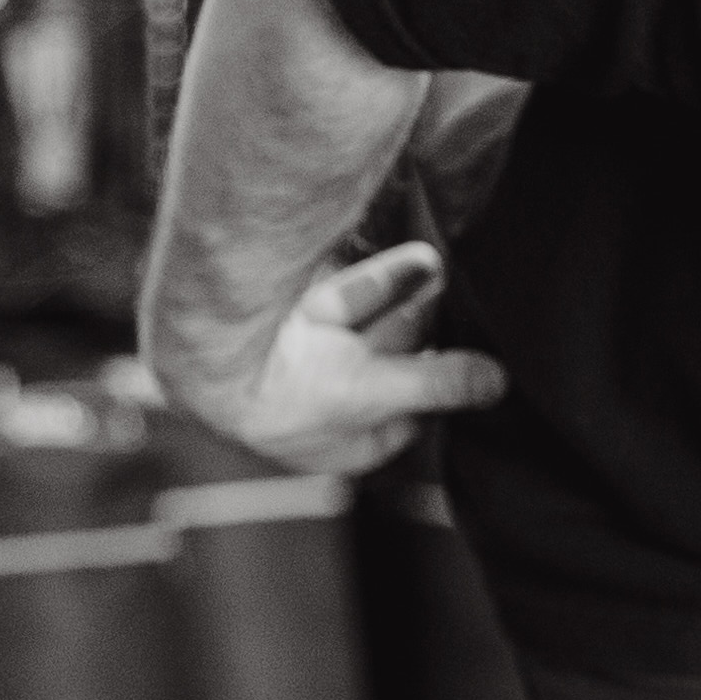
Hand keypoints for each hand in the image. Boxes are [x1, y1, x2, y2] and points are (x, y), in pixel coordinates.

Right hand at [207, 241, 507, 474]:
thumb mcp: (379, 391)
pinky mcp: (292, 318)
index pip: (406, 421)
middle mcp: (324, 403)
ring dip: (406, 295)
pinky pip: (345, 297)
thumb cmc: (288, 395)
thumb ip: (441, 385)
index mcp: (342, 443)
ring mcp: (306, 358)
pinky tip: (416, 256)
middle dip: (423, 328)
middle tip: (462, 302)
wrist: (202, 352)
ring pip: (370, 325)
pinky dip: (377, 277)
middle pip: (389, 364)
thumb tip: (499, 385)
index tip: (474, 362)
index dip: (438, 391)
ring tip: (440, 266)